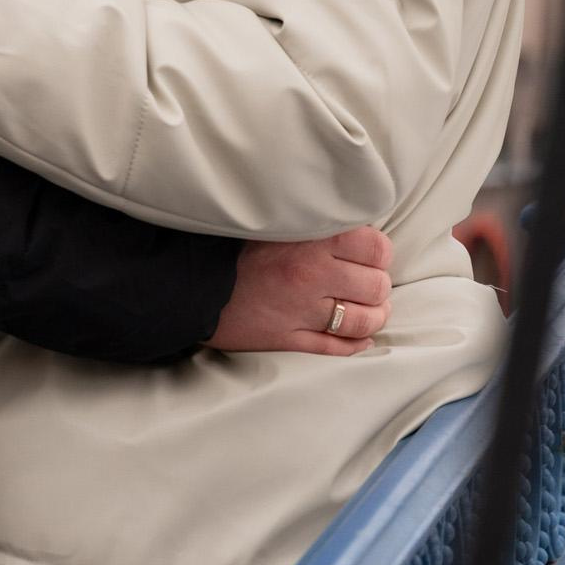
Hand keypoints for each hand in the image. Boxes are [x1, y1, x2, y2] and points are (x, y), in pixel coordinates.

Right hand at [211, 228, 392, 355]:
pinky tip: (360, 339)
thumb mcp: (273, 216)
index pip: (376, 248)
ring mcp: (302, 311)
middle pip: (376, 286)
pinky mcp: (288, 338)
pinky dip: (355, 345)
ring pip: (363, 320)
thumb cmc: (228, 241)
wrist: (186, 278)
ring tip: (371, 310)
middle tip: (369, 282)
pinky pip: (337, 348)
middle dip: (378, 286)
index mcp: (312, 239)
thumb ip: (311, 217)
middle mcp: (312, 275)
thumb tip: (349, 217)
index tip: (370, 254)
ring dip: (373, 316)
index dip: (379, 253)